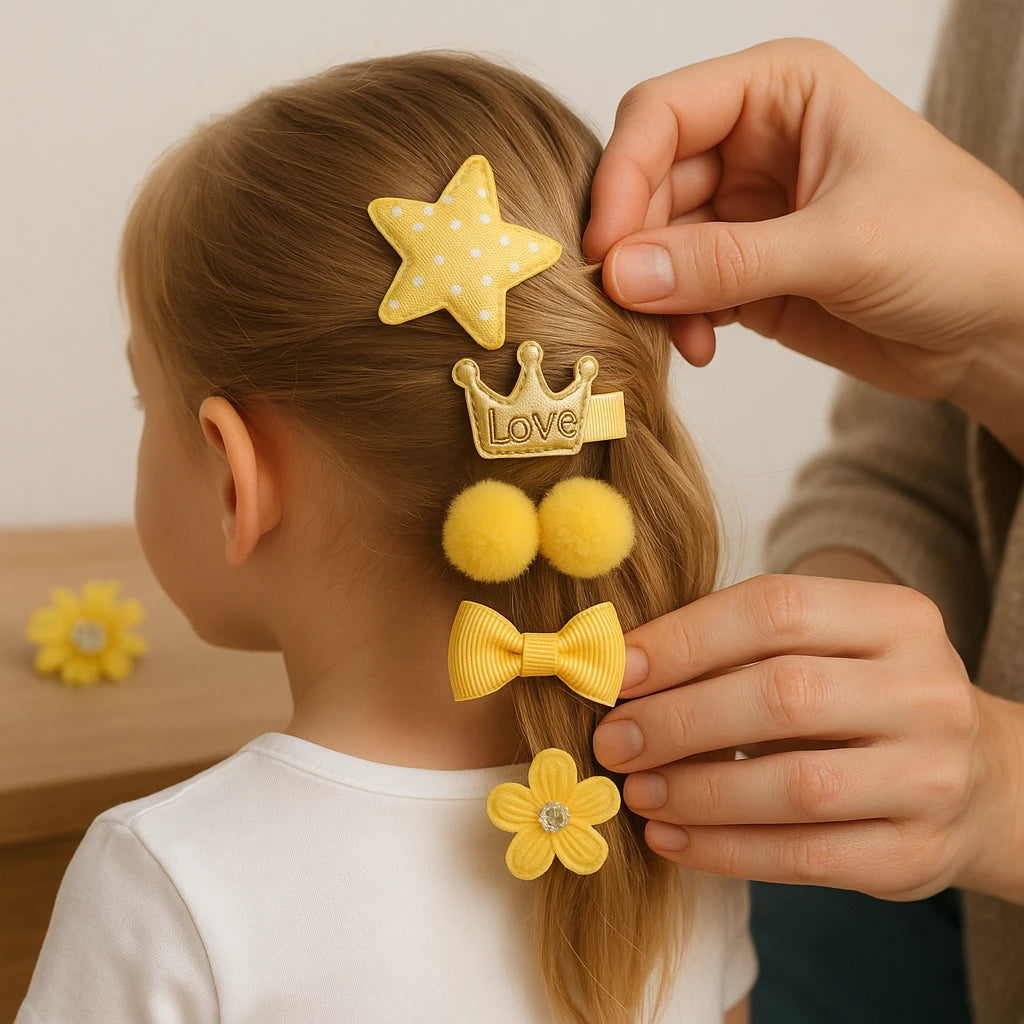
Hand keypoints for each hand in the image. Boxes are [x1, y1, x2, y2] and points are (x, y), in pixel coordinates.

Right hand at [583, 39, 1023, 411]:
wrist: (996, 329)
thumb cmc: (958, 248)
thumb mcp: (840, 246)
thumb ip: (726, 261)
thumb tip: (621, 274)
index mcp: (781, 94)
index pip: (664, 114)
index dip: (624, 175)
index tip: (606, 246)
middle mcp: (754, 146)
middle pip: (649, 183)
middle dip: (635, 245)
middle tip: (626, 302)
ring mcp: (746, 214)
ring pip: (656, 244)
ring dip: (654, 293)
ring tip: (679, 335)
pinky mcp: (745, 274)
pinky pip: (680, 291)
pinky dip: (677, 321)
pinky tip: (701, 346)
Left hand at [592, 574, 1023, 902]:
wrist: (976, 779)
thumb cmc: (863, 697)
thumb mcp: (826, 650)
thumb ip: (741, 650)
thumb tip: (623, 670)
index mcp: (895, 618)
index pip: (776, 609)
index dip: (686, 639)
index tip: (618, 670)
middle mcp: (924, 692)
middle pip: (782, 695)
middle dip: (680, 719)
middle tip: (613, 740)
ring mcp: (930, 777)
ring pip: (794, 786)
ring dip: (696, 791)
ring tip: (637, 792)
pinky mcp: (915, 854)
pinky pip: (805, 857)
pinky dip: (724, 850)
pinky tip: (671, 840)